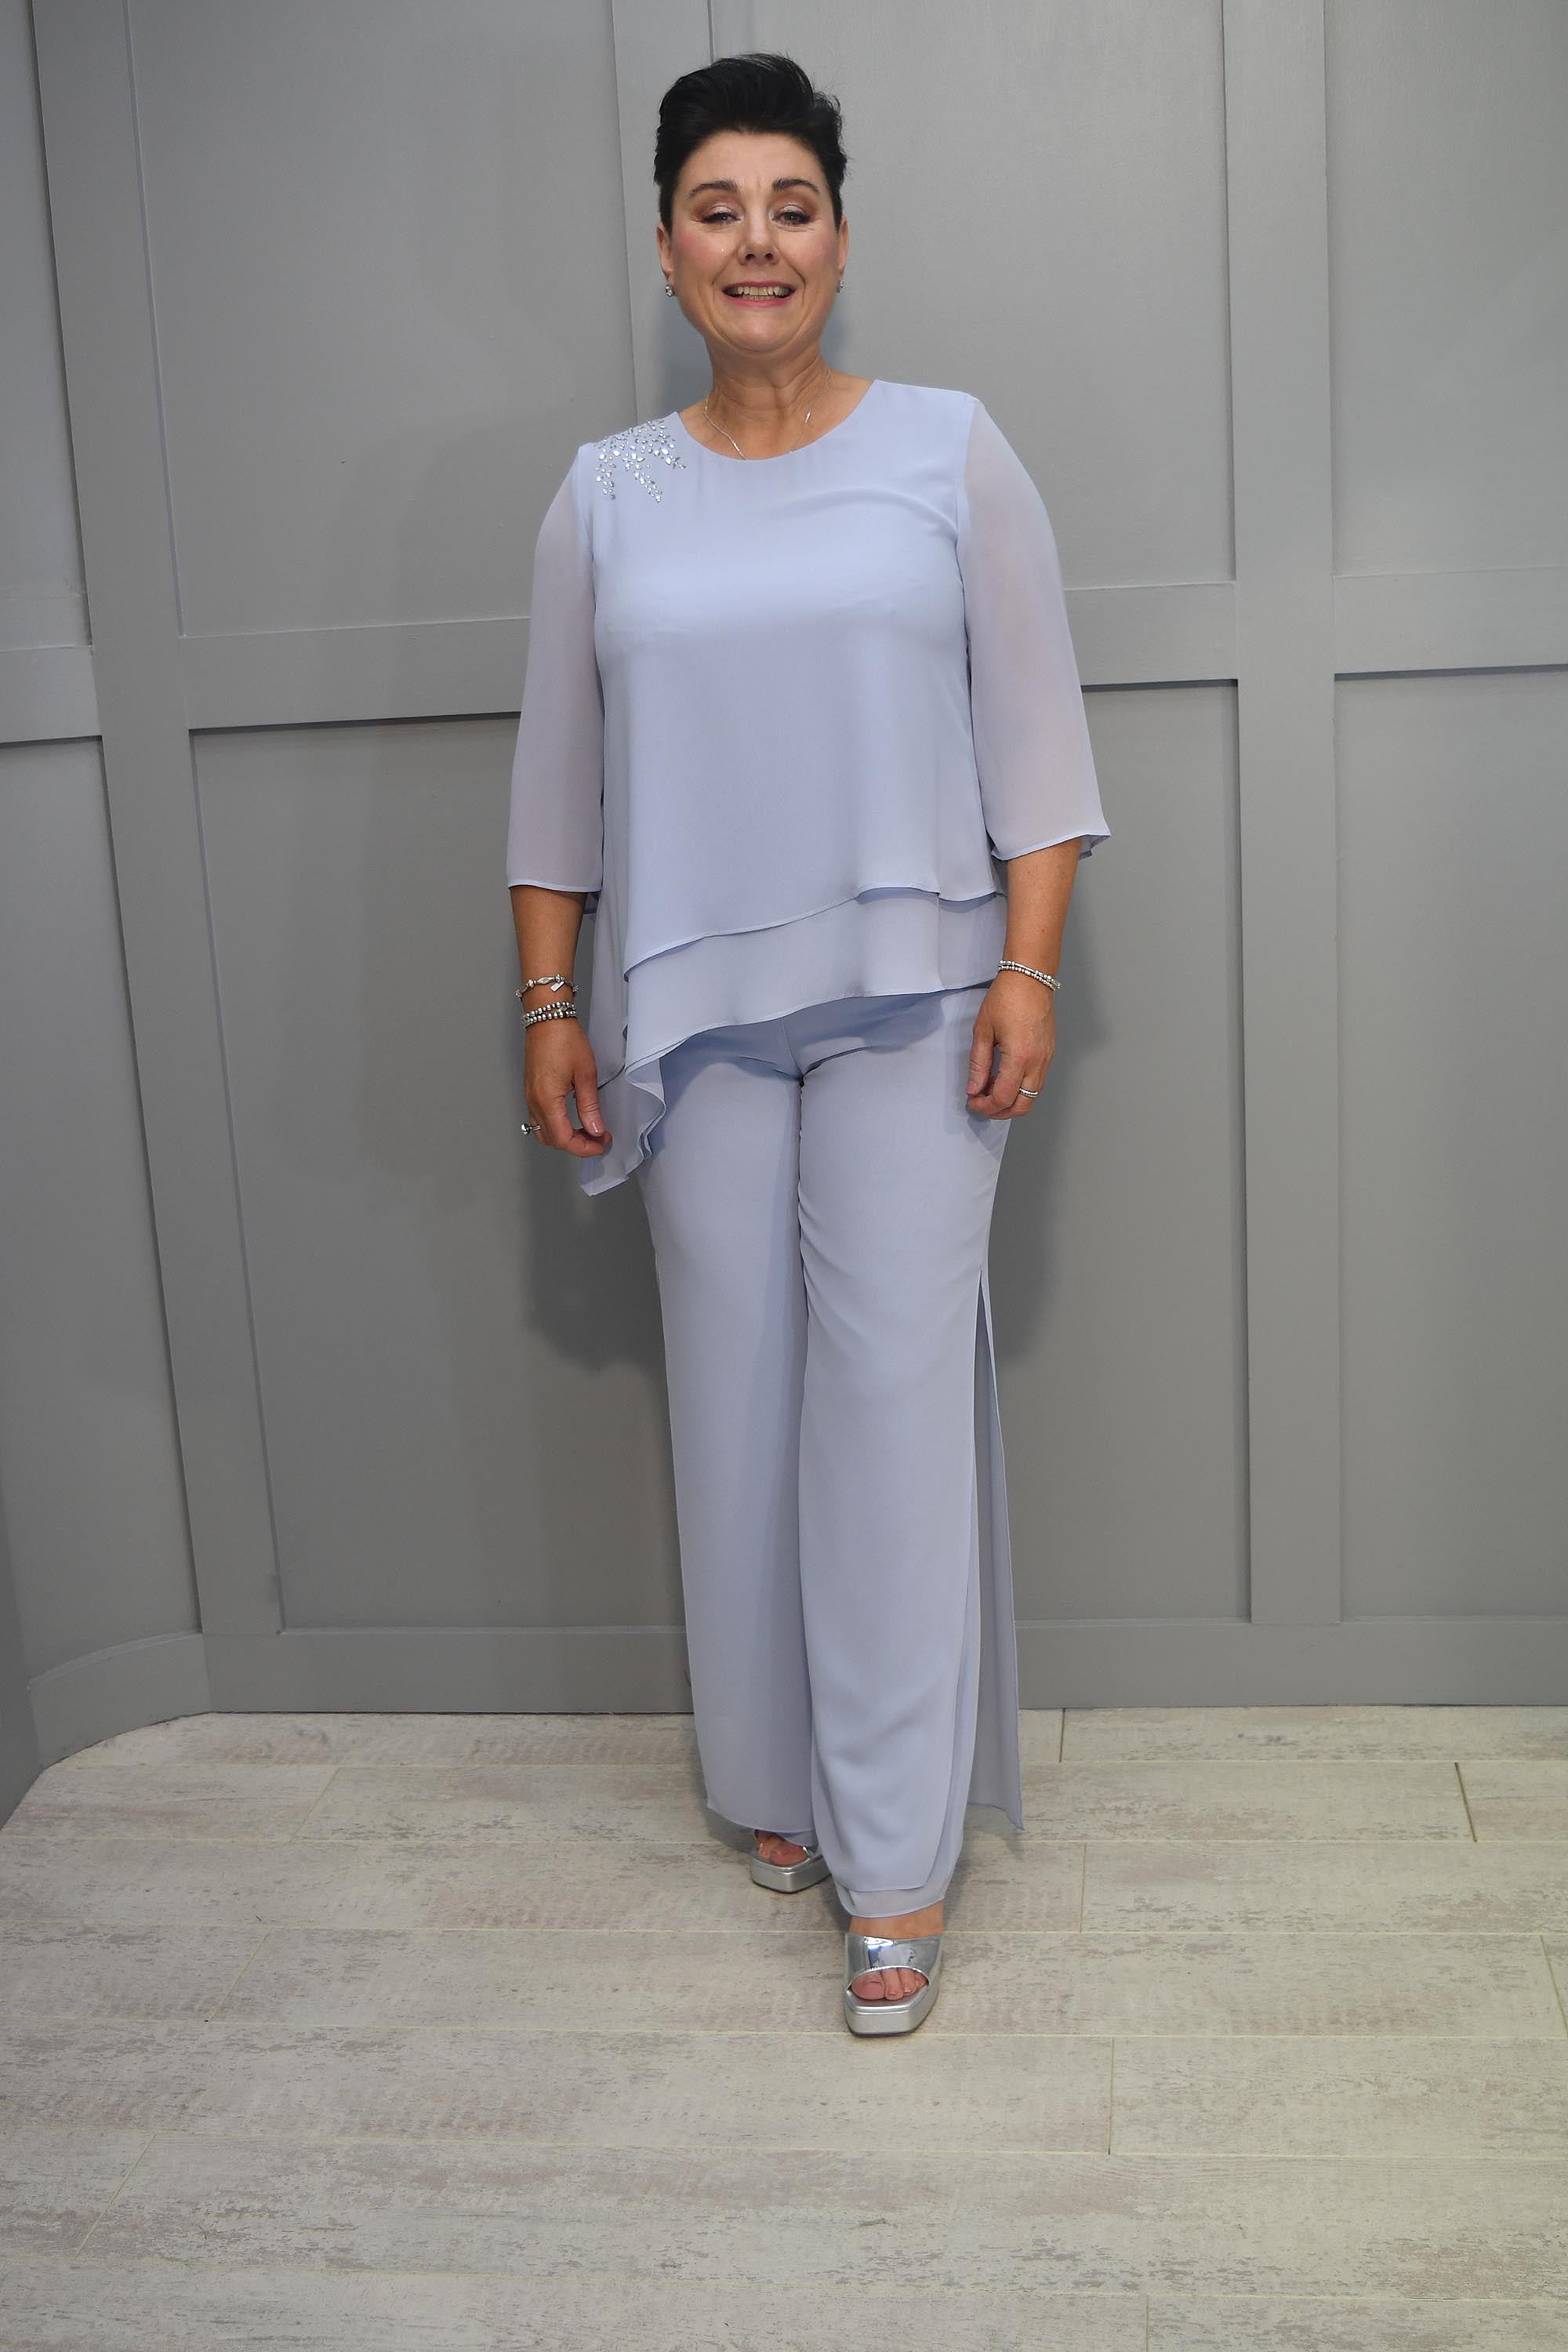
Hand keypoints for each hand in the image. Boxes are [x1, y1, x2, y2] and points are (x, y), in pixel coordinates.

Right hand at [523, 1020, 611, 1155]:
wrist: (547, 1018)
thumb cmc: (564, 1038)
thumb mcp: (586, 1074)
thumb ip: (590, 1106)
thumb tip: (595, 1129)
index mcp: (546, 1099)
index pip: (563, 1139)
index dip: (584, 1147)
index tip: (601, 1143)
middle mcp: (533, 1102)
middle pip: (552, 1140)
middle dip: (577, 1145)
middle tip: (598, 1139)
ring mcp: (529, 1097)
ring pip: (543, 1132)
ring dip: (565, 1137)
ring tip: (587, 1130)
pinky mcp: (530, 1091)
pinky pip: (539, 1119)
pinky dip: (556, 1126)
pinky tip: (572, 1119)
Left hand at [966, 972, 1053, 1118]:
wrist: (1030, 978)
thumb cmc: (1007, 997)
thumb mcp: (983, 1030)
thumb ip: (978, 1064)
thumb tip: (974, 1088)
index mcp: (1020, 1057)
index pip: (1003, 1097)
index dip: (986, 1106)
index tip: (973, 1101)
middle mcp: (1038, 1062)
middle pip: (1022, 1105)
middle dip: (1000, 1111)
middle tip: (983, 1105)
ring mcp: (1047, 1059)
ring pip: (1032, 1096)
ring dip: (1011, 1101)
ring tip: (991, 1090)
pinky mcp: (1049, 1053)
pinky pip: (1037, 1081)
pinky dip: (1021, 1088)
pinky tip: (1005, 1078)